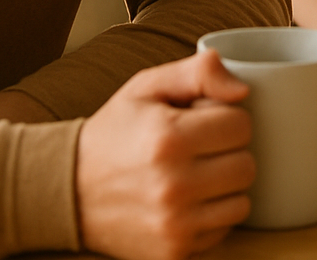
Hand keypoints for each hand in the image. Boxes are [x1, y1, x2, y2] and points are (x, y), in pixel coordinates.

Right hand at [76, 51, 255, 259]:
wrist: (69, 190)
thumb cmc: (115, 133)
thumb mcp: (146, 87)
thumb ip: (198, 73)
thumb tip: (242, 91)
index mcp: (169, 137)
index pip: (242, 125)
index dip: (225, 119)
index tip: (202, 122)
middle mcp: (173, 184)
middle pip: (247, 166)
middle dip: (229, 153)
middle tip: (200, 149)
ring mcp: (174, 224)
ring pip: (241, 202)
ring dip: (225, 188)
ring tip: (194, 175)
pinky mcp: (173, 252)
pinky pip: (223, 231)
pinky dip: (211, 216)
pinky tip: (186, 202)